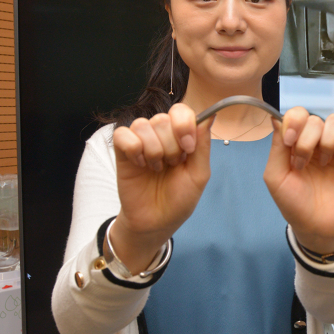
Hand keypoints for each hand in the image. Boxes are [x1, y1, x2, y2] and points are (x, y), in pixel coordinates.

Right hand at [111, 103, 212, 272]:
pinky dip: (133, 148)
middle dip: (171, 145)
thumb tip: (211, 115)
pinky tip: (140, 164)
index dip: (184, 125)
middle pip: (163, 119)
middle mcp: (161, 135)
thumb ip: (203, 145)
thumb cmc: (179, 199)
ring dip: (153, 150)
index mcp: (182, 137)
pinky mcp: (122, 151)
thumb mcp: (199, 174)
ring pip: (143, 124)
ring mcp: (141, 141)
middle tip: (171, 165)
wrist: (156, 222)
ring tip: (156, 168)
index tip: (188, 148)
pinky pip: (123, 134)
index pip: (182, 111)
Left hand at [263, 108, 333, 254]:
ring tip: (324, 163)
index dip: (294, 122)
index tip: (289, 140)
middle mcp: (314, 142)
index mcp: (294, 143)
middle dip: (307, 140)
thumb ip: (276, 147)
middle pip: (314, 118)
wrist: (317, 225)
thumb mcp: (275, 177)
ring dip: (328, 142)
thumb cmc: (294, 204)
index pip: (296, 115)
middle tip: (304, 163)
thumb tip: (276, 119)